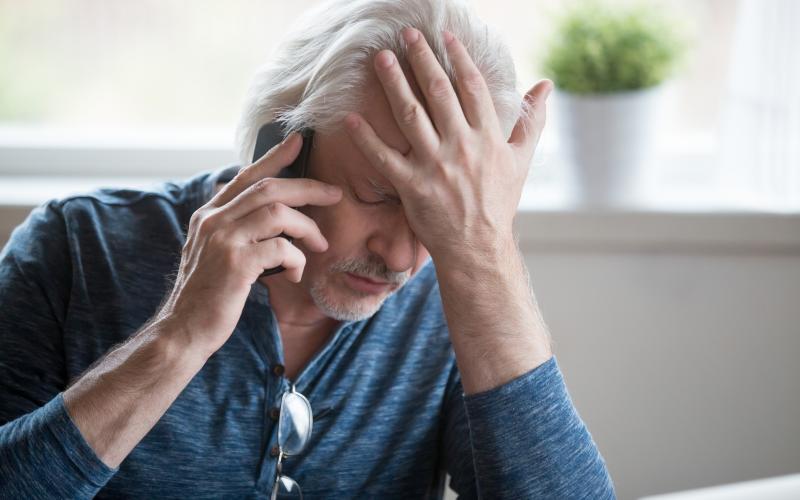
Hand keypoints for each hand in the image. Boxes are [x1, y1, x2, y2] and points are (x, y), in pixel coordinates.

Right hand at [157, 133, 342, 356]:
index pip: (246, 175)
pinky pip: (281, 248)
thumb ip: (236, 230)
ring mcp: (222, 239)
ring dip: (308, 227)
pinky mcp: (235, 263)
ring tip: (320, 245)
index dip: (275, 156)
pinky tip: (295, 276)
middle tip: (335, 194)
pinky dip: (297, 260)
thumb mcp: (215, 253)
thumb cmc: (208, 295)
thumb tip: (272, 215)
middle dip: (308, 187)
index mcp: (209, 215)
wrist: (185, 330)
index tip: (299, 141)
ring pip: (278, 212)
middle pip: (269, 187)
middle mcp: (213, 220)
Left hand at [344, 28, 551, 259]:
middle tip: (406, 35)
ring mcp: (435, 166)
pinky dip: (367, 138)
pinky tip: (352, 118)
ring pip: (410, 116)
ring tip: (381, 59)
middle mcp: (462, 147)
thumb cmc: (499, 203)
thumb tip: (545, 86)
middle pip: (438, 93)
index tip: (445, 36)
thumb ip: (532, 120)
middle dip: (421, 59)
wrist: (479, 247)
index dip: (458, 58)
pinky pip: (384, 158)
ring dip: (394, 84)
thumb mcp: (522, 161)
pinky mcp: (412, 187)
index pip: (471, 87)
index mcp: (488, 138)